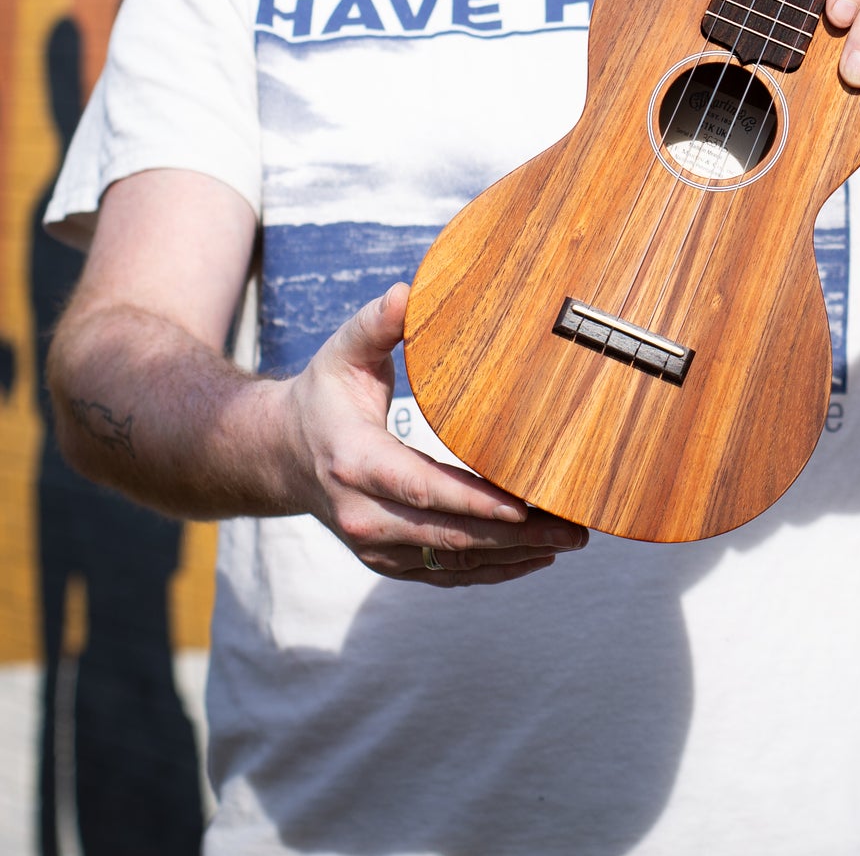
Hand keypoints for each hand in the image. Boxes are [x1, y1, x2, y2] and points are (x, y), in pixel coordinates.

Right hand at [282, 283, 586, 585]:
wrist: (281, 454)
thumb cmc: (324, 394)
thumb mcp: (342, 352)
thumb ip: (376, 324)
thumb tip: (407, 291)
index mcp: (354, 461)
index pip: (422, 489)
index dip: (474, 501)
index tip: (525, 505)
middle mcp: (363, 514)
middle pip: (448, 535)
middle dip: (514, 536)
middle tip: (573, 530)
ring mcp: (374, 545)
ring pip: (452, 561)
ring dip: (513, 556)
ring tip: (568, 541)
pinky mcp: (387, 561)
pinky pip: (445, 574)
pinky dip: (491, 570)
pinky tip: (534, 558)